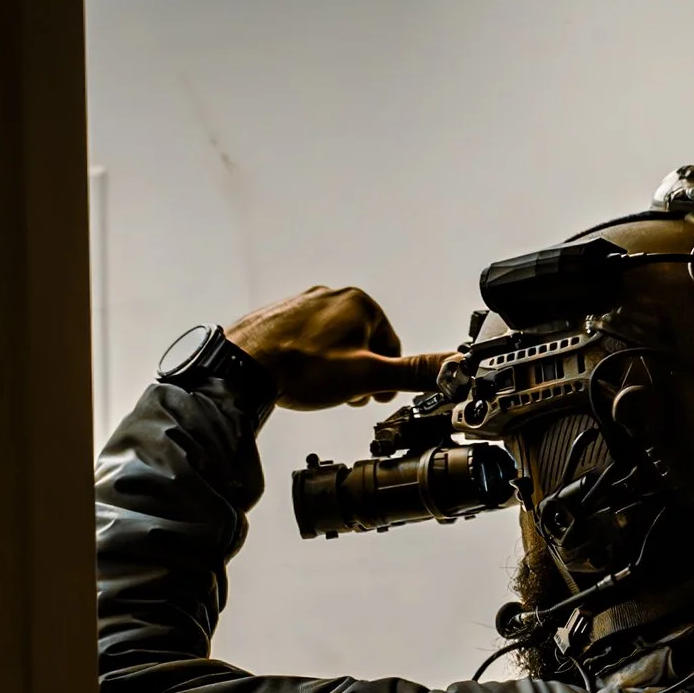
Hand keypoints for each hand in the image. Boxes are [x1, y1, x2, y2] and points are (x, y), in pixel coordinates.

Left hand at [226, 286, 454, 409]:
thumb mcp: (367, 377)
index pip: (392, 345)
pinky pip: (306, 341)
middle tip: (343, 395)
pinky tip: (298, 378)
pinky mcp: (280, 316)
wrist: (243, 368)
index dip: (384, 377)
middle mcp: (332, 295)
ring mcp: (303, 303)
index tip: (372, 397)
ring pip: (334, 343)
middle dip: (358, 373)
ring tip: (317, 388)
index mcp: (360, 303)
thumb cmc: (302, 369)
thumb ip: (411, 372)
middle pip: (363, 343)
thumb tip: (450, 366)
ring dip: (334, 368)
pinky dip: (308, 361)